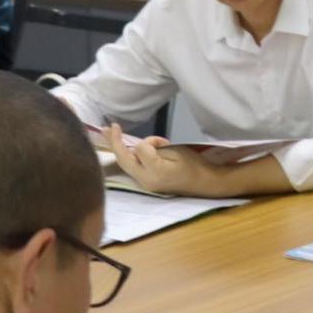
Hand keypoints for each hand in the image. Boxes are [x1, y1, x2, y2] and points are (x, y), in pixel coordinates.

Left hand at [104, 123, 219, 196]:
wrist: (204, 183)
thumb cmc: (194, 165)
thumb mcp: (176, 151)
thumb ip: (156, 148)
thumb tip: (141, 148)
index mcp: (156, 171)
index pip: (140, 150)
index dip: (149, 141)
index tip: (163, 141)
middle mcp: (146, 180)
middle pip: (123, 160)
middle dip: (115, 142)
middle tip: (107, 127)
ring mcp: (145, 184)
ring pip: (125, 165)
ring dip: (118, 149)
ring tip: (110, 134)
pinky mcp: (146, 185)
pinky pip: (132, 169)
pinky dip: (127, 157)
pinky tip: (123, 148)